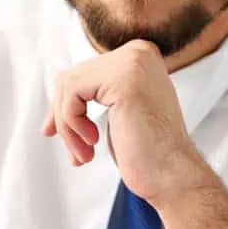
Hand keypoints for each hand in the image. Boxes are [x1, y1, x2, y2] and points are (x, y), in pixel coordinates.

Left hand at [41, 40, 200, 206]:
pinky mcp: (123, 79)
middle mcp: (138, 52)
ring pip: (68, 85)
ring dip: (68, 127)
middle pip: (73, 76)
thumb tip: (55, 93)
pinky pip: (72, 93)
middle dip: (64, 117)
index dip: (65, 105)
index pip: (84, 71)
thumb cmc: (147, 154)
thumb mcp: (117, 114)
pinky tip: (92, 144)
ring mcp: (132, 62)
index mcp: (140, 57)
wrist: (172, 176)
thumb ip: (94, 94)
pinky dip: (72, 123)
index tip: (56, 132)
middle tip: (74, 152)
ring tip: (83, 154)